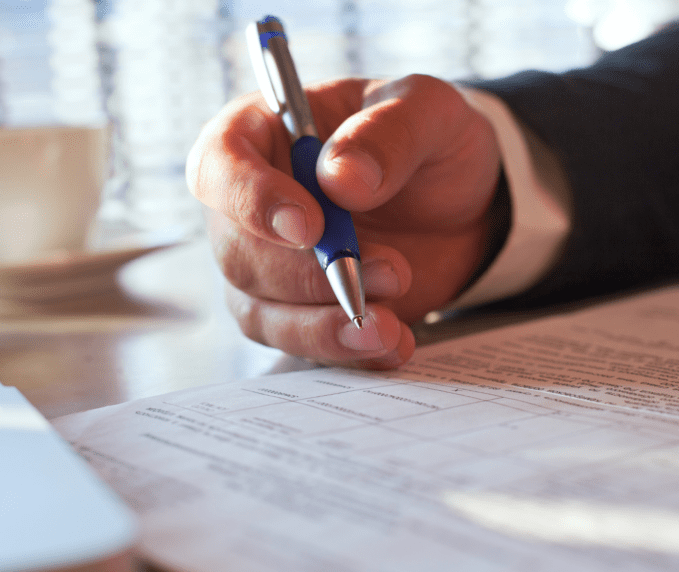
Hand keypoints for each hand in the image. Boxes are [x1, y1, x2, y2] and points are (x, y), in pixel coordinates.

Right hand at [187, 74, 500, 368]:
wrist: (460, 203)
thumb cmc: (428, 140)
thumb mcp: (428, 112)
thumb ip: (387, 134)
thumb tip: (341, 179)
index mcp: (263, 135)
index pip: (219, 166)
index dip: (251, 201)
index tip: (308, 227)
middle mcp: (253, 207)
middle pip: (240, 254)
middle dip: (311, 276)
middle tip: (392, 273)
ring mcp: (273, 265)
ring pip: (263, 313)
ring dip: (323, 327)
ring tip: (389, 328)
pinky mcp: (303, 309)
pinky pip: (303, 344)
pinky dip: (346, 353)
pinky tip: (394, 345)